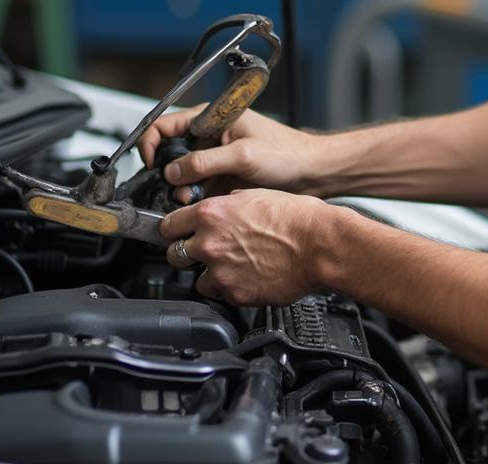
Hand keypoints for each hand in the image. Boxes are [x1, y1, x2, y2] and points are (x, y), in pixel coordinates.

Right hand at [137, 105, 325, 201]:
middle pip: (171, 153)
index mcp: (213, 117)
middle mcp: (210, 135)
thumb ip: (205, 162)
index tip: (151, 164)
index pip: (167, 124)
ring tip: (193, 199)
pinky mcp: (222, 177)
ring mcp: (216, 158)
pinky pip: (196, 188)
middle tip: (179, 189)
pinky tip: (203, 204)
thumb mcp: (243, 155)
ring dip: (182, 189)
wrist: (312, 174)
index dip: (152, 143)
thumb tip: (172, 171)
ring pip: (182, 175)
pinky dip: (194, 198)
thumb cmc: (288, 152)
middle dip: (169, 174)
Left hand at [160, 188, 337, 303]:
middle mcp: (209, 242)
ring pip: (197, 278)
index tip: (178, 232)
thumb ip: (227, 204)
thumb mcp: (256, 194)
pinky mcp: (234, 294)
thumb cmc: (296, 217)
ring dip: (210, 273)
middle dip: (188, 252)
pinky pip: (221, 294)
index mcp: (212, 213)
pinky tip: (249, 276)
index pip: (168, 225)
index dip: (175, 228)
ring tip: (234, 265)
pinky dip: (231, 288)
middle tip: (207, 249)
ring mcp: (220, 271)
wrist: (319, 244)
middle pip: (174, 254)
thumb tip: (218, 210)